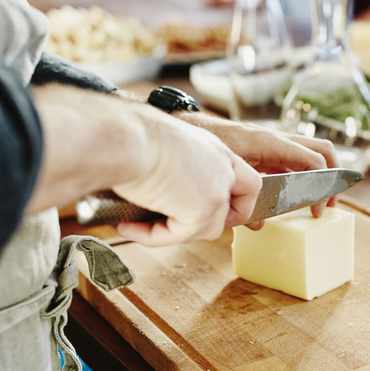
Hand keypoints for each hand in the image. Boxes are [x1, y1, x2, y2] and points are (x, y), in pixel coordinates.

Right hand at [27, 84, 260, 245]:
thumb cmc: (131, 134)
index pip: (244, 179)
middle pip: (242, 205)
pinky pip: (179, 236)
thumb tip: (154, 188)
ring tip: (138, 223)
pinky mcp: (202, 211)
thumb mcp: (160, 148)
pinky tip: (128, 227)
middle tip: (184, 230)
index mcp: (213, 149)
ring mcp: (216, 191)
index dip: (235, 200)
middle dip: (221, 223)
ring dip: (172, 231)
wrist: (125, 137)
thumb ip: (171, 170)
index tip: (217, 212)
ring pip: (206, 228)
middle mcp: (222, 167)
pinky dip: (152, 236)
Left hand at [175, 111, 340, 220]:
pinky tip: (289, 200)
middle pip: (322, 150)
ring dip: (317, 178)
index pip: (314, 160)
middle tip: (330, 205)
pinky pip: (290, 162)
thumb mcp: (226, 170)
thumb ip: (242, 197)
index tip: (317, 210)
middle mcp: (276, 139)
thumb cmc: (205, 142)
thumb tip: (259, 225)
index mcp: (270, 141)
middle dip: (333, 177)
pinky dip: (297, 179)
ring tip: (317, 204)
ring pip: (309, 155)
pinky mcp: (264, 150)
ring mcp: (272, 143)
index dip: (322, 187)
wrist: (188, 125)